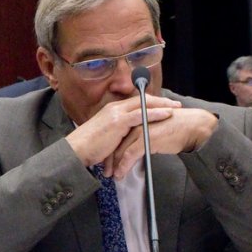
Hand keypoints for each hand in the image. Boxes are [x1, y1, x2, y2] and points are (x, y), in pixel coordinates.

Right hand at [65, 95, 180, 170]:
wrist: (76, 151)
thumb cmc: (88, 148)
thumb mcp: (105, 136)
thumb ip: (117, 134)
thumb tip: (126, 140)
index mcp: (111, 110)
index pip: (135, 102)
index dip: (151, 103)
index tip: (163, 105)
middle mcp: (114, 108)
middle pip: (142, 100)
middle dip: (160, 101)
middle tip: (175, 104)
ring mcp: (116, 113)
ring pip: (144, 104)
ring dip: (162, 105)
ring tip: (176, 108)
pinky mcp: (119, 122)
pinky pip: (141, 114)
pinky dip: (156, 113)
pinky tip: (167, 114)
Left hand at [107, 107, 218, 178]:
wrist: (193, 126)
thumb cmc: (177, 128)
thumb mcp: (154, 129)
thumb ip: (143, 135)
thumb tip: (135, 148)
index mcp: (135, 117)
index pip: (117, 134)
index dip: (111, 149)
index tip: (106, 161)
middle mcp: (135, 121)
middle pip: (115, 142)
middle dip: (109, 158)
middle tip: (105, 171)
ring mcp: (139, 129)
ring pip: (120, 149)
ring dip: (115, 165)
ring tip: (112, 176)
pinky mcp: (146, 138)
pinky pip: (130, 154)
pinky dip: (123, 166)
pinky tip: (120, 174)